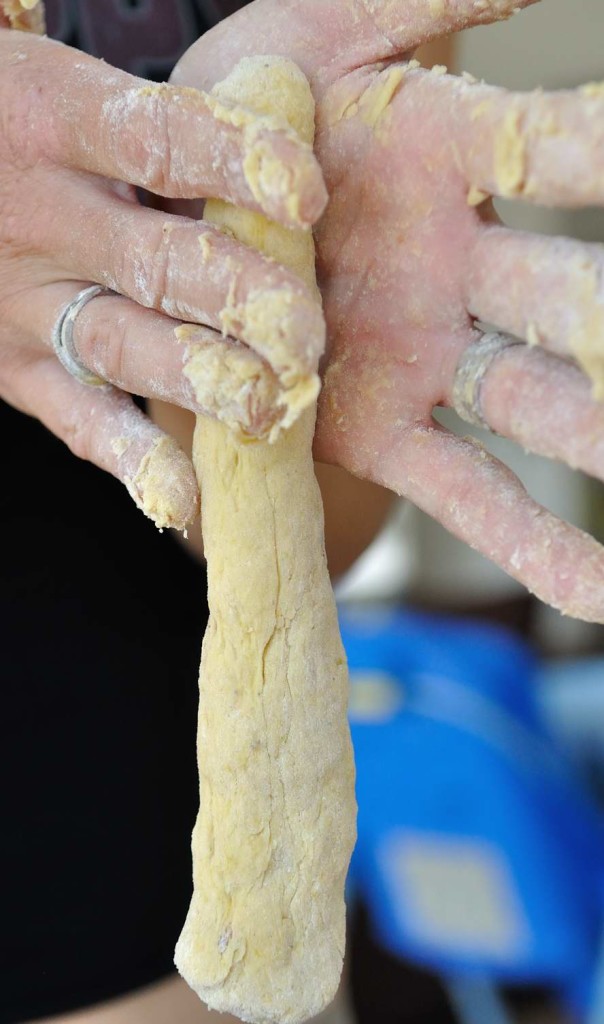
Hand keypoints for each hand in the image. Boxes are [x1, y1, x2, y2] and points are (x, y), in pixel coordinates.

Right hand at [0, 26, 325, 527]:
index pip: (155, 134)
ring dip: (201, 380)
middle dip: (240, 298)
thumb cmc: (30, 112)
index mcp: (53, 113)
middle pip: (158, 258)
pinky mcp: (21, 372)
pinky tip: (183, 499)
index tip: (306, 191)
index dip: (231, 161)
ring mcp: (28, 301)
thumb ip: (166, 32)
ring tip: (270, 408)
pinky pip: (79, 420)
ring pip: (125, 344)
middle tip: (308, 332)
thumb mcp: (66, 64)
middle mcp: (41, 214)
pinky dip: (130, 460)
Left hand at [173, 0, 603, 619]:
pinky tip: (598, 592)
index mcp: (449, 157)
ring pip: (536, 404)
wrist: (166, 215)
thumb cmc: (237, 118)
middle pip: (572, 301)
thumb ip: (421, 1)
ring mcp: (423, 356)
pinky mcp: (376, 429)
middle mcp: (458, 266)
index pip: (559, 151)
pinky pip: (462, 488)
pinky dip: (528, 541)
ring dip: (601, 443)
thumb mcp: (317, 34)